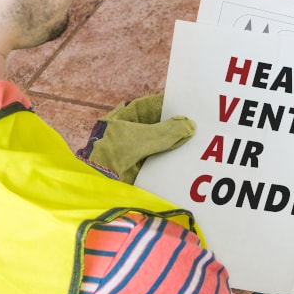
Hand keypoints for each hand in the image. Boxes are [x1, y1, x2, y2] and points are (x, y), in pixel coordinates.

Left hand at [76, 94, 194, 183]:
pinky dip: (171, 161)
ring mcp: (134, 152)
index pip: (150, 107)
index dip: (169, 105)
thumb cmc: (107, 156)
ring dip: (175, 145)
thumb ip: (165, 132)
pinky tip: (187, 160)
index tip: (189, 105)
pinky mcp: (139, 170)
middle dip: (176, 127)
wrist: (92, 188)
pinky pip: (159, 162)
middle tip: (200, 125)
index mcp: (123, 118)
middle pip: (158, 126)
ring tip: (199, 142)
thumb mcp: (138, 139)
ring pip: (160, 145)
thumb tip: (189, 125)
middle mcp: (129, 133)